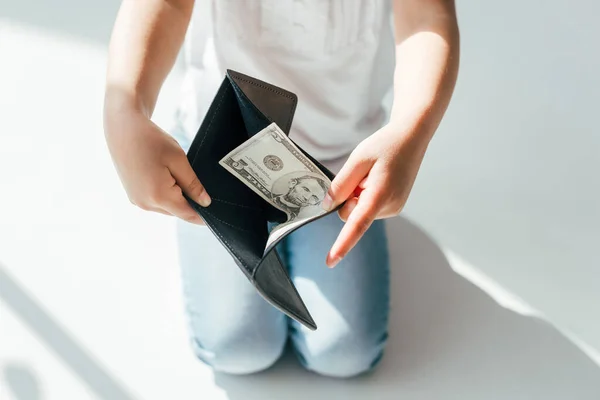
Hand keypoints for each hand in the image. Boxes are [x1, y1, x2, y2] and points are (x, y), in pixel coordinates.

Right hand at [104, 105, 209, 224]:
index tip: (217, 213)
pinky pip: (156, 202)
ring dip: (177, 198)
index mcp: (158, 196)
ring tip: (178, 176)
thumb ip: (193, 184)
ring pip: (167, 208)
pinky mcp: (133, 196)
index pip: (188, 214)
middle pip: (177, 211)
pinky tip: (167, 176)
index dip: (204, 215)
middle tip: (200, 185)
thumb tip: (205, 203)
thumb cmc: (151, 140)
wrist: (123, 129)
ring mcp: (137, 201)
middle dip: (190, 203)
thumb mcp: (178, 160)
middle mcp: (146, 203)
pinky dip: (165, 194)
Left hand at [321, 124, 427, 266]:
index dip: (342, 244)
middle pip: (350, 214)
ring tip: (373, 173)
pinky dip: (366, 194)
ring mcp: (394, 208)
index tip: (331, 261)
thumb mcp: (358, 159)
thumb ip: (341, 184)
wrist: (411, 139)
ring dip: (358, 193)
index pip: (357, 225)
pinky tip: (378, 178)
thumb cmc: (385, 145)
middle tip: (360, 174)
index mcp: (380, 195)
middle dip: (348, 197)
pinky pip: (368, 206)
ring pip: (359, 210)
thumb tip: (328, 206)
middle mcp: (389, 207)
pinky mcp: (394, 206)